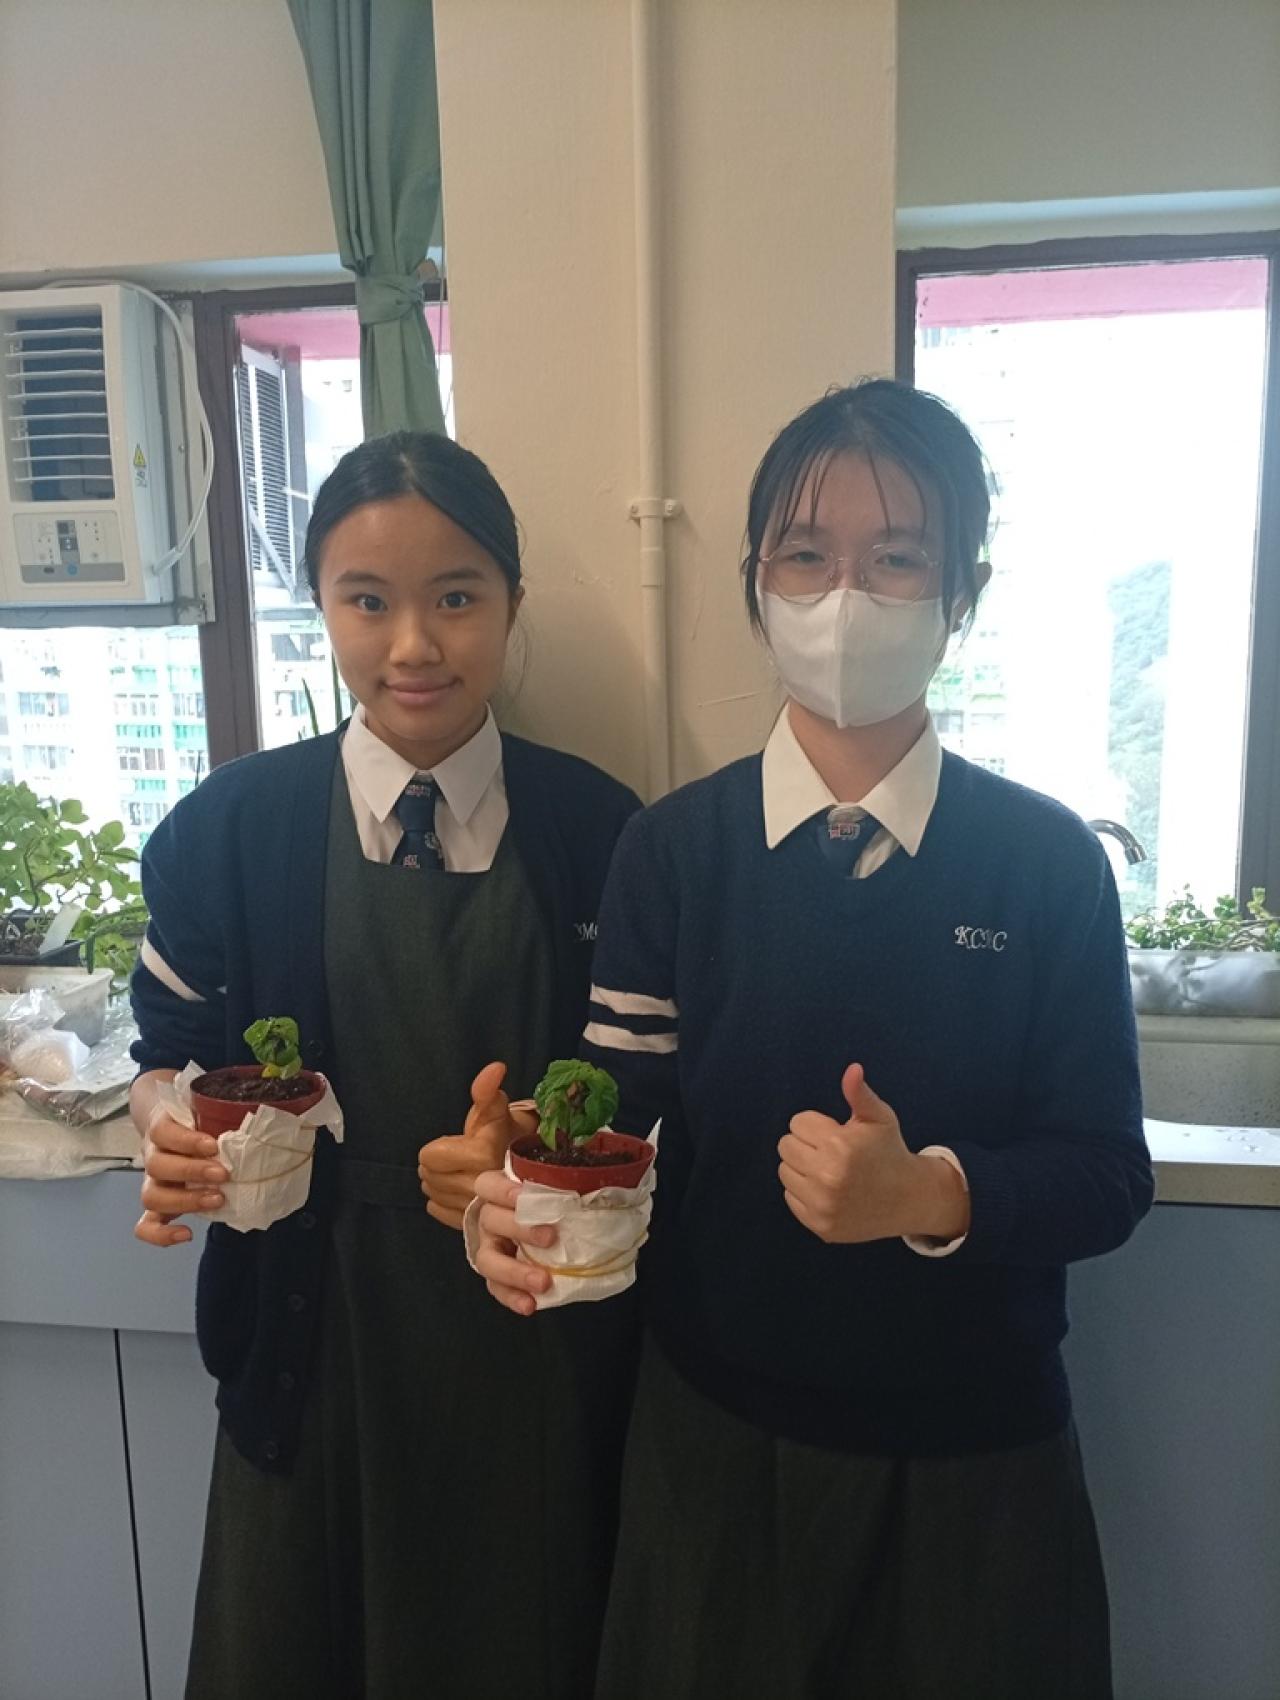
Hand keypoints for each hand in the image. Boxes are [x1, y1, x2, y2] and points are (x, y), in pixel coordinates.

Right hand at [135, 1105, 227, 1247]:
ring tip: (217, 1199)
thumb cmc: (194, 1110)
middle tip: (224, 1173)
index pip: (163, 1130)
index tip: (213, 1144)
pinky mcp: (156, 1202)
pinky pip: (145, 1224)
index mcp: (163, 1124)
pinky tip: (187, 1234)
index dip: (186, 1140)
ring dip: (184, 1201)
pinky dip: (160, 1235)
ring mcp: (153, 1179)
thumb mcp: (205, 1099)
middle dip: (192, 1172)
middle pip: (158, 1165)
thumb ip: (229, 1099)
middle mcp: (153, 1152)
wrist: (165, 1113)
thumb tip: (277, 1095)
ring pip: (152, 1195)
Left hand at [417, 1061, 537, 1229]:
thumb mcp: (496, 1110)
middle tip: (459, 1157)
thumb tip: (495, 1068)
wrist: (532, 1170)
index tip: (460, 1144)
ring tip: (461, 1172)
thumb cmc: (509, 1136)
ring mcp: (476, 1209)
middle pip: (427, 1175)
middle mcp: (479, 1186)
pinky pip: (437, 1211)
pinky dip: (444, 1200)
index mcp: (481, 1155)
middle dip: (438, 1164)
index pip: (429, 1156)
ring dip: (441, 1181)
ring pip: (432, 1193)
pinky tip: (460, 1190)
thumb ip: (487, 1091)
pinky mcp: (474, 1223)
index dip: (440, 1147)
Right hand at [469, 1168, 557, 1315]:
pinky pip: (496, 1288)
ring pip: (488, 1259)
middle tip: (551, 1237)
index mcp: (499, 1190)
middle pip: (491, 1220)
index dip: (503, 1190)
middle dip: (519, 1228)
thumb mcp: (551, 1178)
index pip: (488, 1185)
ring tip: (542, 1282)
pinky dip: (512, 1297)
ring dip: (514, 1272)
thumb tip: (603, 1163)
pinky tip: (530, 1306)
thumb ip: (565, 1171)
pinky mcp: (496, 1275)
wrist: (541, 1222)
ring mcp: (490, 1247)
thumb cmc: (546, 1195)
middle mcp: (488, 1217)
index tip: (524, 1195)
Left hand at [777, 1064, 969, 1244]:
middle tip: (830, 1152)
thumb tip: (852, 1068)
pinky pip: (790, 1197)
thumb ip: (859, 1093)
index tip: (835, 1133)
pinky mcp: (820, 1225)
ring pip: (784, 1172)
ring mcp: (823, 1204)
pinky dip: (804, 1192)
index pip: (797, 1123)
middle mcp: (828, 1176)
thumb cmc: (890, 1151)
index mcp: (840, 1145)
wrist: (909, 1199)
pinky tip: (829, 1191)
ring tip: (829, 1170)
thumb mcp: (879, 1118)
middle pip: (785, 1146)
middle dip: (806, 1144)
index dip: (816, 1125)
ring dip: (802, 1168)